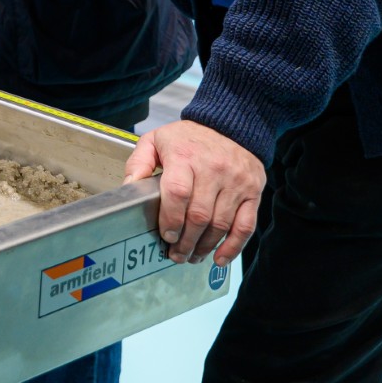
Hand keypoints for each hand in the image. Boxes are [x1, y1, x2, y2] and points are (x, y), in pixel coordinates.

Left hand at [123, 119, 264, 266]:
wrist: (230, 124)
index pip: (178, 193)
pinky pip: (245, 225)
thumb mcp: (156, 140)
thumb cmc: (188, 137)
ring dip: (204, 246)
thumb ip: (138, 163)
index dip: (171, 219)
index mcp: (185, 156)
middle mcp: (214, 169)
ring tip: (192, 256)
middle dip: (185, 241)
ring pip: (221, 224)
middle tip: (175, 254)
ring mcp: (236, 182)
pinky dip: (233, 246)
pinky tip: (219, 258)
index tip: (165, 235)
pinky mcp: (253, 191)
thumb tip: (128, 188)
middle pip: (199, 215)